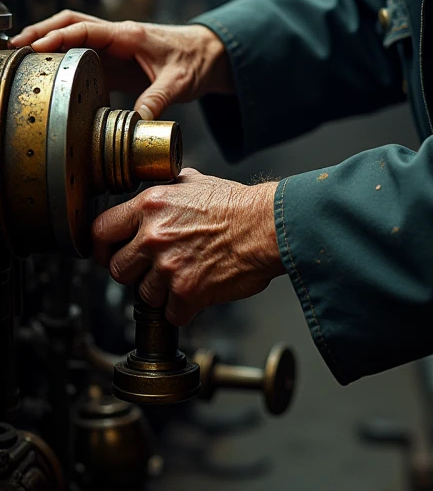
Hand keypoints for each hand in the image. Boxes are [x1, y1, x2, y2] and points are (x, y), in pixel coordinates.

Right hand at [10, 11, 231, 118]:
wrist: (210, 55)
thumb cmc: (196, 61)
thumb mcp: (179, 82)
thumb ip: (157, 99)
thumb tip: (138, 121)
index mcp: (130, 34)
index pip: (86, 28)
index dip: (59, 37)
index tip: (35, 46)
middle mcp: (117, 35)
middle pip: (71, 22)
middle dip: (41, 30)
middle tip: (15, 46)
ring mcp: (114, 46)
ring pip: (73, 34)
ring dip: (47, 39)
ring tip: (20, 53)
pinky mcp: (114, 59)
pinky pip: (82, 52)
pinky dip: (61, 55)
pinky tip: (45, 68)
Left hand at [92, 168, 283, 324]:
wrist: (267, 227)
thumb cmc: (238, 205)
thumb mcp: (197, 182)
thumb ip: (172, 187)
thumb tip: (165, 185)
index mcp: (151, 206)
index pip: (100, 231)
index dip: (100, 247)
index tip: (106, 254)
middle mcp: (153, 236)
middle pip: (117, 269)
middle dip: (133, 272)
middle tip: (151, 269)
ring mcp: (168, 267)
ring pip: (144, 295)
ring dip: (161, 292)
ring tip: (184, 276)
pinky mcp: (186, 293)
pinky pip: (170, 313)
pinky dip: (183, 308)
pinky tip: (198, 290)